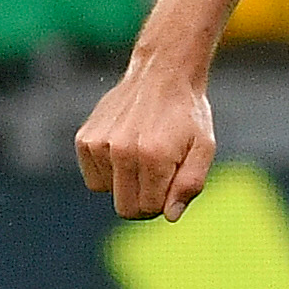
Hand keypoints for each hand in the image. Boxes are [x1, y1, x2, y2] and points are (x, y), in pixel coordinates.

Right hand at [75, 61, 215, 219]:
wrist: (162, 74)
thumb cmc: (186, 114)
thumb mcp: (203, 148)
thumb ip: (190, 184)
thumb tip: (170, 215)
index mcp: (154, 156)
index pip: (149, 209)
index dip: (162, 202)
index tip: (170, 182)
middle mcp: (122, 151)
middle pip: (125, 208)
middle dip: (143, 200)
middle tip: (156, 175)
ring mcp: (100, 144)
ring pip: (108, 192)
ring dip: (125, 181)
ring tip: (140, 153)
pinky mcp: (85, 139)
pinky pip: (93, 177)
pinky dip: (107, 171)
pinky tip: (123, 148)